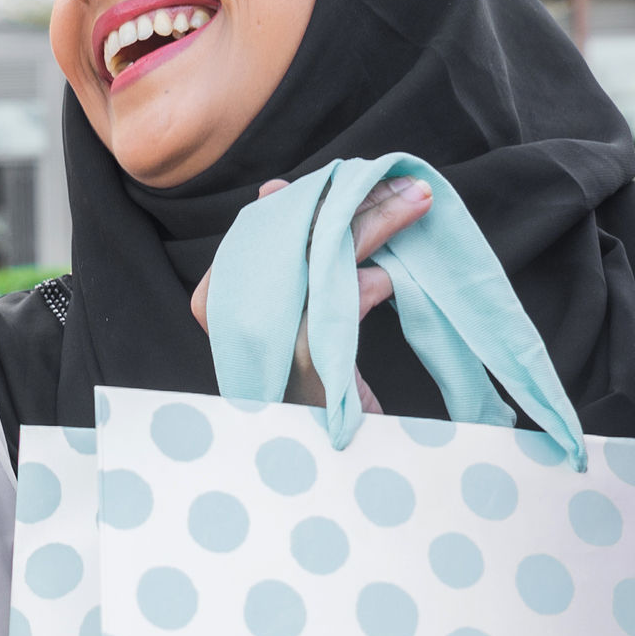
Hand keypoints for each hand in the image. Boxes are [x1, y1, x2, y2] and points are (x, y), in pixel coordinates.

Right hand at [190, 174, 432, 402]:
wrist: (332, 458)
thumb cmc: (311, 379)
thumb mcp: (294, 307)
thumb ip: (285, 253)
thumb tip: (273, 188)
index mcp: (218, 301)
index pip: (264, 225)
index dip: (308, 197)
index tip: (352, 176)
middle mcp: (234, 317)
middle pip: (296, 235)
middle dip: (354, 202)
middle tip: (404, 183)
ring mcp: (269, 342)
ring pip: (321, 259)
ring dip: (376, 225)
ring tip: (416, 203)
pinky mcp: (305, 365)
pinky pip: (339, 303)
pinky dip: (367, 285)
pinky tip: (388, 278)